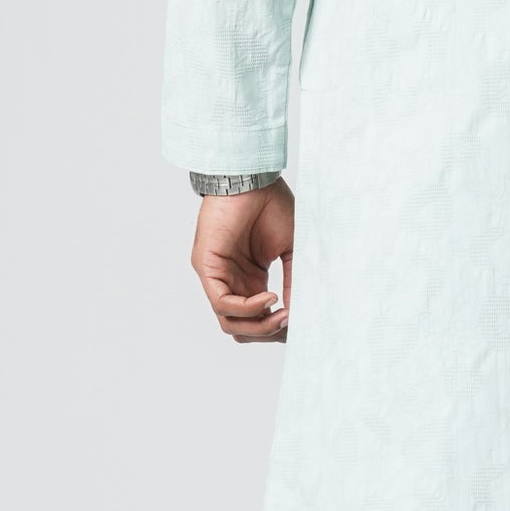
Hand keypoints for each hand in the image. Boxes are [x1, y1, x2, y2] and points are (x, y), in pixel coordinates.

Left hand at [190, 178, 294, 341]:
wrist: (253, 178)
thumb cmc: (271, 206)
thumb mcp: (289, 250)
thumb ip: (293, 280)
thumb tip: (301, 313)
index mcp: (250, 279)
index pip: (258, 320)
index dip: (278, 328)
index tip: (302, 323)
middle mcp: (231, 282)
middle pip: (243, 328)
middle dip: (269, 332)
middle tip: (292, 322)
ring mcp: (217, 277)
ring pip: (229, 322)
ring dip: (259, 325)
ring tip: (283, 314)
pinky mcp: (207, 268)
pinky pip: (221, 303)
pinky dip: (247, 308)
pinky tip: (269, 297)